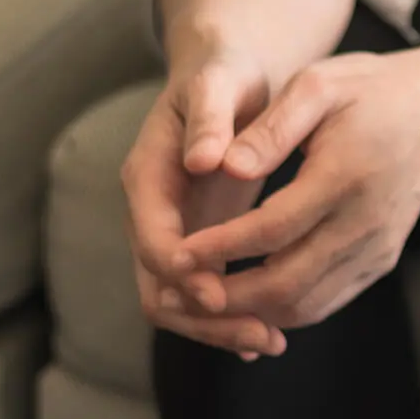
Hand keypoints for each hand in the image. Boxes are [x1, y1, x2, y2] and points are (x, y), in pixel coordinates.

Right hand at [121, 48, 285, 357]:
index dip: (182, 270)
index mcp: (149, 176)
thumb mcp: (217, 85)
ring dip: (220, 325)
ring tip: (270, 342)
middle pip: (159, 285)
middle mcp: (154, 212)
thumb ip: (208, 119)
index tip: (217, 292)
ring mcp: (176, 230)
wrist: (228, 76)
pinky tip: (270, 333)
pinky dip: (232, 314)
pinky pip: (206, 289)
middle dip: (202, 317)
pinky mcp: (202, 240)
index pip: (152, 238)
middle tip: (256, 337)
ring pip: (180, 298)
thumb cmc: (224, 76)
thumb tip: (202, 160)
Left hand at [174, 45, 419, 329]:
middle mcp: (367, 222)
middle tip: (179, 291)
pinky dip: (282, 308)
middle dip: (226, 296)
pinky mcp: (383, 259)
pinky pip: (326, 300)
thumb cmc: (372, 90)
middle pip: (287, 283)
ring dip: (251, 312)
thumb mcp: (318, 84)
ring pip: (306, 304)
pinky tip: (247, 296)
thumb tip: (223, 166)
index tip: (176, 253)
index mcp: (346, 175)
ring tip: (204, 299)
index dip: (219, 248)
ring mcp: (378, 247)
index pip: (271, 229)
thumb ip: (270, 128)